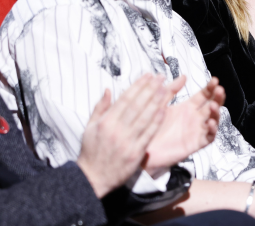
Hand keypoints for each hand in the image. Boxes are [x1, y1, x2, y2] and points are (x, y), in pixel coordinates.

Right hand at [77, 74, 166, 197]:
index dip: (138, 86)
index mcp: (105, 122)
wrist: (93, 178)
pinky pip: (149, 134)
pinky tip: (164, 110)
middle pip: (137, 105)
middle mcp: (117, 130)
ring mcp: (127, 142)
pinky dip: (157, 122)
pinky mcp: (136, 153)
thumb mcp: (89, 127)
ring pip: (145, 118)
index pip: (125, 99)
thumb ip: (100, 108)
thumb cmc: (91, 151)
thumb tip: (108, 89)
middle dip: (150, 89)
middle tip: (160, 77)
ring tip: (165, 89)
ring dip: (156, 102)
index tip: (148, 75)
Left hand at [143, 76, 224, 176]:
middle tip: (219, 90)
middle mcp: (194, 118)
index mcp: (187, 107)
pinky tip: (210, 122)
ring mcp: (196, 131)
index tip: (215, 80)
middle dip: (218, 97)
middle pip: (212, 105)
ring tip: (213, 105)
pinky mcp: (195, 144)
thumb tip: (183, 76)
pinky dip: (212, 130)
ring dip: (216, 112)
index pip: (204, 95)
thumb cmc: (151, 127)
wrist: (143, 148)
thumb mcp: (160, 104)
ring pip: (213, 120)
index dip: (210, 88)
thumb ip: (171, 90)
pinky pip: (208, 137)